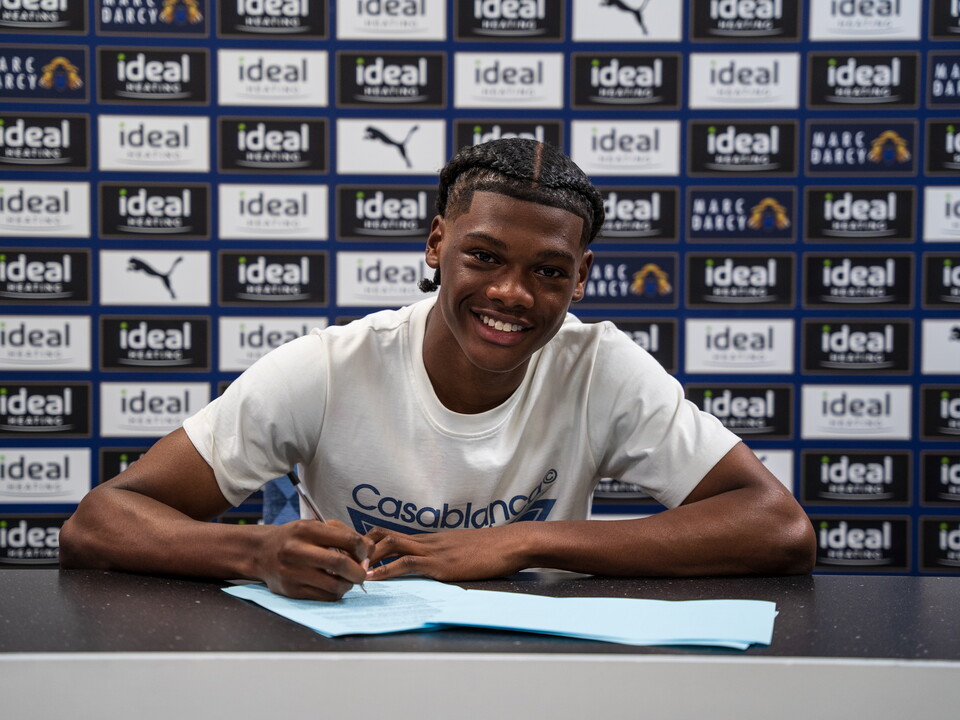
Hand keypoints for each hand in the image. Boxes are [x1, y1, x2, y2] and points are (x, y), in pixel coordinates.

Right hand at [256, 519, 374, 600]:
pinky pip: (324, 597)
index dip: (362, 549)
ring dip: (348, 585)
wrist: (261, 552)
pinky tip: (333, 586)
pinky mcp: (292, 590)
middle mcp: (297, 550)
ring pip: (334, 585)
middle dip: (359, 571)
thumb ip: (344, 534)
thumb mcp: (316, 527)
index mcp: (307, 529)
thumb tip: (369, 551)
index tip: (363, 553)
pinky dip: (335, 593)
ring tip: (347, 579)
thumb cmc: (295, 538)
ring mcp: (293, 572)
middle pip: (341, 564)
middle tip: (361, 572)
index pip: (347, 540)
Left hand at [365, 525, 527, 581]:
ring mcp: (433, 550)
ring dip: (368, 558)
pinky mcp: (440, 564)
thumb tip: (433, 565)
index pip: (392, 534)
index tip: (353, 553)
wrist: (511, 543)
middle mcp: (427, 540)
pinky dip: (386, 571)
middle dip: (361, 548)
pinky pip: (407, 564)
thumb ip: (445, 554)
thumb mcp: (463, 549)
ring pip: (391, 545)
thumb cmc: (492, 549)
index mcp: (431, 538)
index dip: (369, 541)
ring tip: (350, 571)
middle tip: (344, 561)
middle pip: (384, 535)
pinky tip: (373, 579)